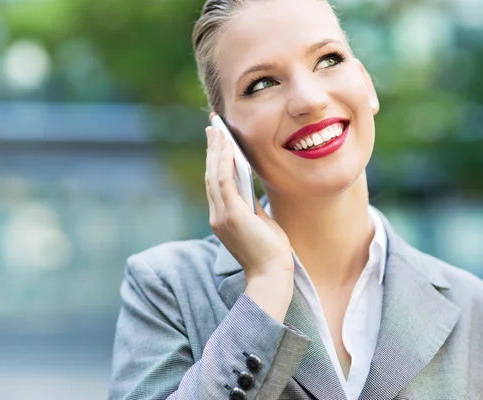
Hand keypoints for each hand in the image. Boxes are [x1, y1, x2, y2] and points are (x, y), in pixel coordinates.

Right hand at [204, 116, 293, 283]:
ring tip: (218, 130)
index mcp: (222, 218)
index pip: (215, 184)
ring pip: (214, 175)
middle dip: (212, 150)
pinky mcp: (231, 215)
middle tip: (213, 127)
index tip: (216, 142)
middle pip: (211, 176)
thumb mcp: (258, 222)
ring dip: (216, 151)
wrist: (272, 274)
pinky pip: (223, 182)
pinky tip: (227, 147)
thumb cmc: (270, 251)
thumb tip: (249, 185)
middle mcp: (216, 216)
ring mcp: (221, 216)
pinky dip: (223, 163)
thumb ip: (250, 204)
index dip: (214, 161)